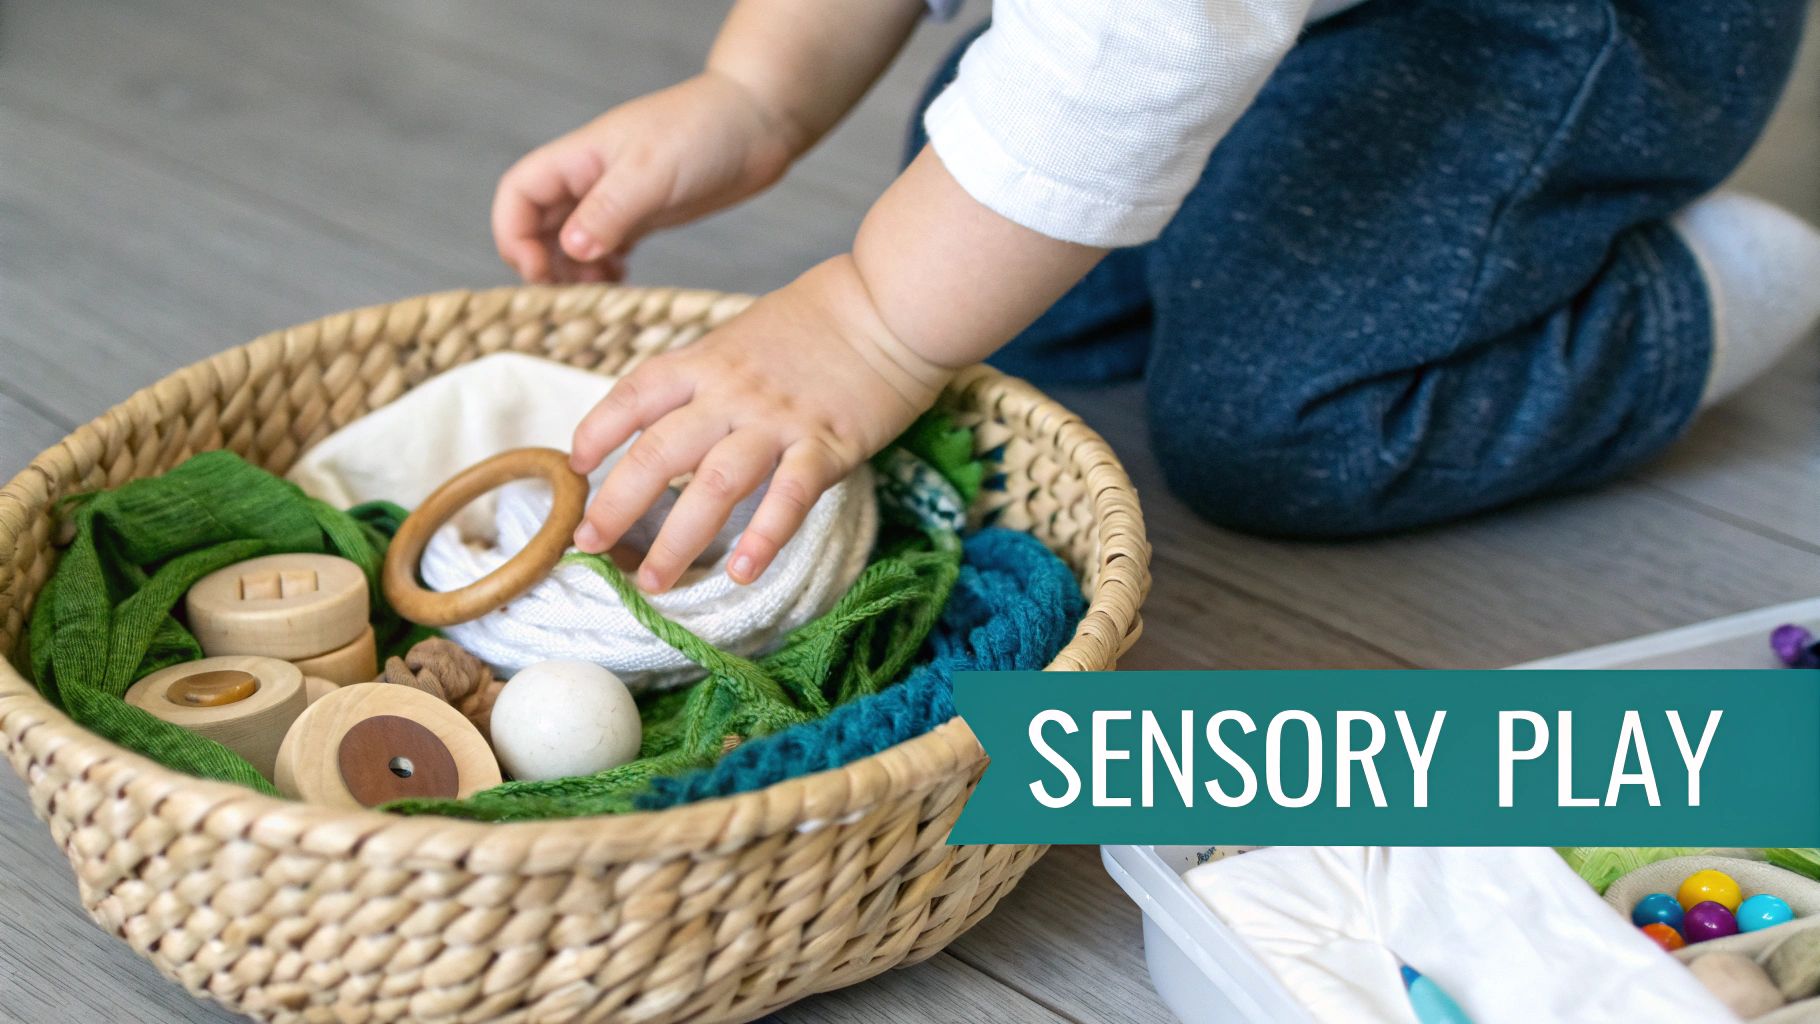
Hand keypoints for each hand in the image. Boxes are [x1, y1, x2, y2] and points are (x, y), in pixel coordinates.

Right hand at [492, 71, 803, 282]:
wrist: (759, 124)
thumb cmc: (704, 132)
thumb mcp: (652, 173)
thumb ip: (609, 211)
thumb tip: (571, 249)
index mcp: (579, 158)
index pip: (519, 194)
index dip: (513, 234)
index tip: (538, 272)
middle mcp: (590, 177)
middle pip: (538, 222)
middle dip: (542, 260)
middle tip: (571, 293)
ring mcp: (617, 196)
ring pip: (571, 238)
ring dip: (573, 269)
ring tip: (600, 289)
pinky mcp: (645, 212)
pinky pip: (606, 245)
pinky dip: (603, 267)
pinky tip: (622, 280)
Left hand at [569, 256, 952, 591]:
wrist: (890, 302)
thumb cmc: (821, 319)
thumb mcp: (745, 334)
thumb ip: (711, 377)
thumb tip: (679, 417)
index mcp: (706, 362)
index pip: (634, 396)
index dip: (598, 431)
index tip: (575, 466)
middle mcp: (731, 393)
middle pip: (658, 452)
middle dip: (615, 504)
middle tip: (587, 546)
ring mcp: (778, 421)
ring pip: (715, 485)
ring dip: (678, 539)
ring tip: (653, 581)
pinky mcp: (827, 444)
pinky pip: (789, 496)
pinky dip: (764, 537)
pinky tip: (743, 571)